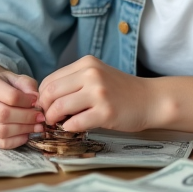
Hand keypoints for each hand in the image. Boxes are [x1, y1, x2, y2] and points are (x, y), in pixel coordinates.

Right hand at [0, 62, 43, 148]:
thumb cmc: (5, 84)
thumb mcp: (17, 78)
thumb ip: (27, 85)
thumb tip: (36, 99)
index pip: (10, 96)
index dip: (27, 101)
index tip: (37, 102)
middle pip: (4, 115)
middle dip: (27, 118)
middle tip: (40, 117)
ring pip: (2, 131)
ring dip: (24, 130)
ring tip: (36, 126)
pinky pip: (0, 142)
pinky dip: (17, 141)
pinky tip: (26, 134)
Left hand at [37, 55, 153, 132]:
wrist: (150, 100)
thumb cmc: (121, 90)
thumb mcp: (97, 75)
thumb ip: (74, 81)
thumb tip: (46, 98)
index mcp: (86, 64)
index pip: (50, 79)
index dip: (42, 96)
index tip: (45, 106)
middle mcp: (91, 74)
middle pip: (51, 92)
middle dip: (44, 108)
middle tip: (47, 117)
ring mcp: (99, 93)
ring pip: (60, 106)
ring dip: (53, 118)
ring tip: (57, 123)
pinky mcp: (106, 112)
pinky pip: (76, 122)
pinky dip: (68, 127)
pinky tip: (71, 127)